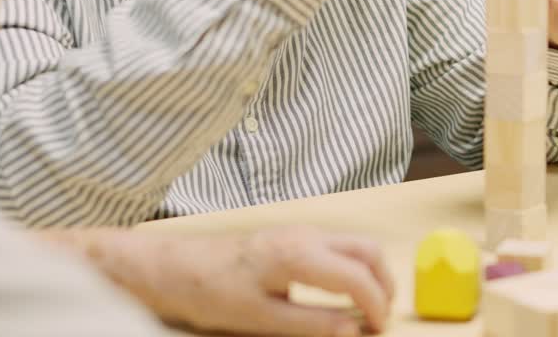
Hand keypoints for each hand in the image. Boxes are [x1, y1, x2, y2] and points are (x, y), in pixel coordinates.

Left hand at [108, 226, 393, 336]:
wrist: (173, 266)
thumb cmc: (210, 291)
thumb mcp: (260, 319)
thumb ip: (311, 325)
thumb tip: (352, 332)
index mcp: (299, 255)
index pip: (358, 277)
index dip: (376, 306)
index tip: (377, 330)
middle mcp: (306, 236)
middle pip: (368, 250)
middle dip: (383, 283)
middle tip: (380, 317)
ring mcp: (300, 231)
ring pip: (355, 244)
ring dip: (369, 272)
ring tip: (365, 306)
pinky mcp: (292, 235)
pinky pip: (337, 244)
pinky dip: (352, 265)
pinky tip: (340, 291)